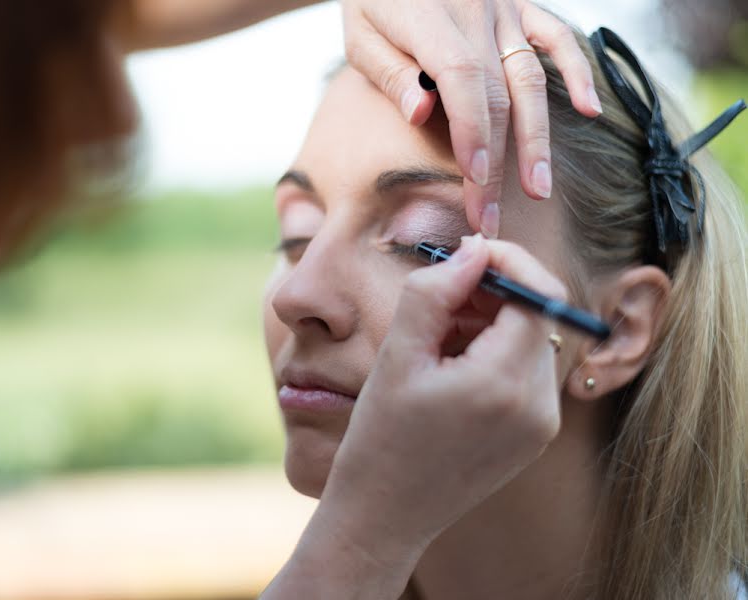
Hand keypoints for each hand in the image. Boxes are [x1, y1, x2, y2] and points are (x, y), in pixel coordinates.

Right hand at [264, 235, 566, 598]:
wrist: (383, 517)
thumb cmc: (380, 439)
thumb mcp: (397, 356)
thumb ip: (434, 292)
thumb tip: (473, 251)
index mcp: (505, 383)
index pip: (537, 293)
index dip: (504, 261)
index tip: (464, 254)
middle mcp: (538, 406)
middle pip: (539, 315)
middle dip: (495, 290)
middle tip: (441, 296)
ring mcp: (541, 425)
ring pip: (533, 340)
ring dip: (493, 320)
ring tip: (438, 336)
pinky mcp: (534, 436)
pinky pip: (527, 371)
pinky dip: (496, 351)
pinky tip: (451, 365)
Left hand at [341, 0, 601, 234]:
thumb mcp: (361, 34)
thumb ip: (391, 73)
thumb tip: (421, 114)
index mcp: (430, 17)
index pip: (461, 78)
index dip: (471, 130)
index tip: (475, 177)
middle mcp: (476, 12)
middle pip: (496, 95)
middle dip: (496, 161)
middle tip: (488, 214)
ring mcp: (504, 10)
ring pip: (530, 78)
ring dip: (537, 138)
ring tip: (537, 188)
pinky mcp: (521, 7)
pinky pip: (557, 38)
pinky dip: (578, 72)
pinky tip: (591, 110)